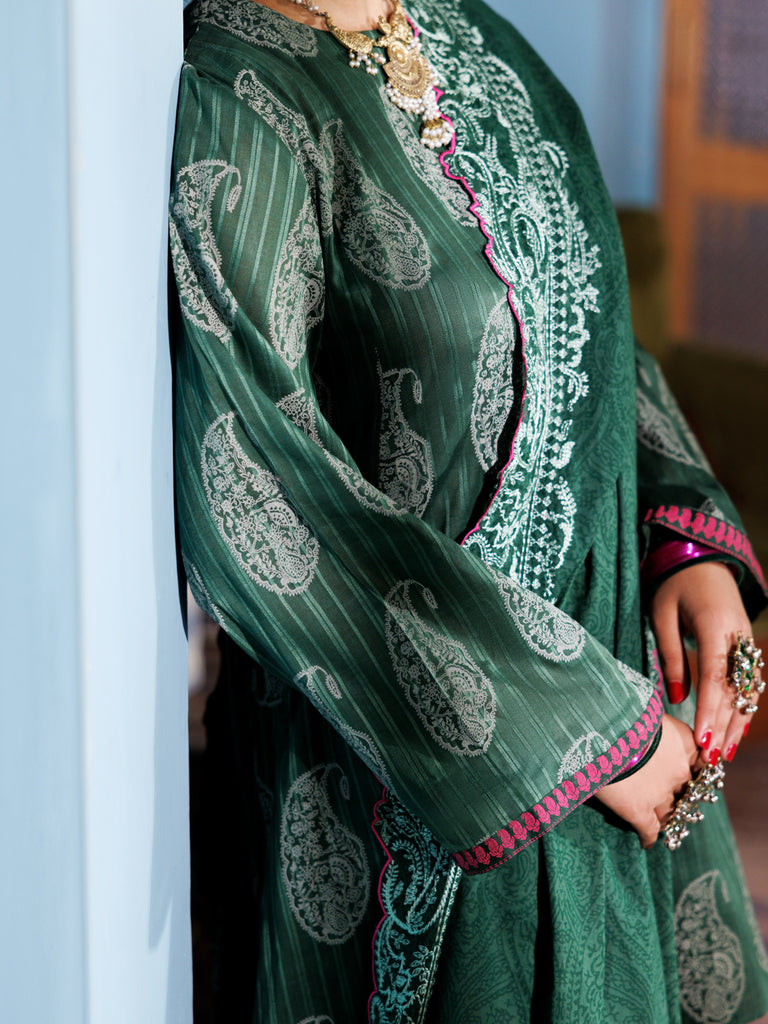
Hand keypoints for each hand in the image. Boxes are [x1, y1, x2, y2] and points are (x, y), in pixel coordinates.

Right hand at [594, 715, 696, 846]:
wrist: (599, 727)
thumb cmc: (615, 710)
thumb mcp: (641, 708)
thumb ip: (650, 720)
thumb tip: (640, 717)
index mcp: (685, 743)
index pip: (699, 766)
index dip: (693, 773)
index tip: (690, 777)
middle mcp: (679, 770)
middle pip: (685, 791)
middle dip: (680, 797)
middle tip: (674, 802)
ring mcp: (661, 793)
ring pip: (670, 813)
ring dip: (667, 818)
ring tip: (660, 822)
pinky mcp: (639, 810)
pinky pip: (650, 830)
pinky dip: (649, 837)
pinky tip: (646, 842)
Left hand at [650, 561, 755, 765]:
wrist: (701, 559)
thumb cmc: (674, 585)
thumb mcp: (662, 616)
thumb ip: (671, 656)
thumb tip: (678, 698)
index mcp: (716, 628)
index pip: (716, 678)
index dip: (711, 712)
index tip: (704, 740)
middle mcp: (738, 638)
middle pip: (736, 690)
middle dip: (725, 726)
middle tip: (712, 759)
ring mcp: (747, 642)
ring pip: (748, 690)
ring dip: (738, 722)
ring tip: (724, 753)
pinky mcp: (746, 645)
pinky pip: (750, 681)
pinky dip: (743, 706)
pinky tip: (734, 727)